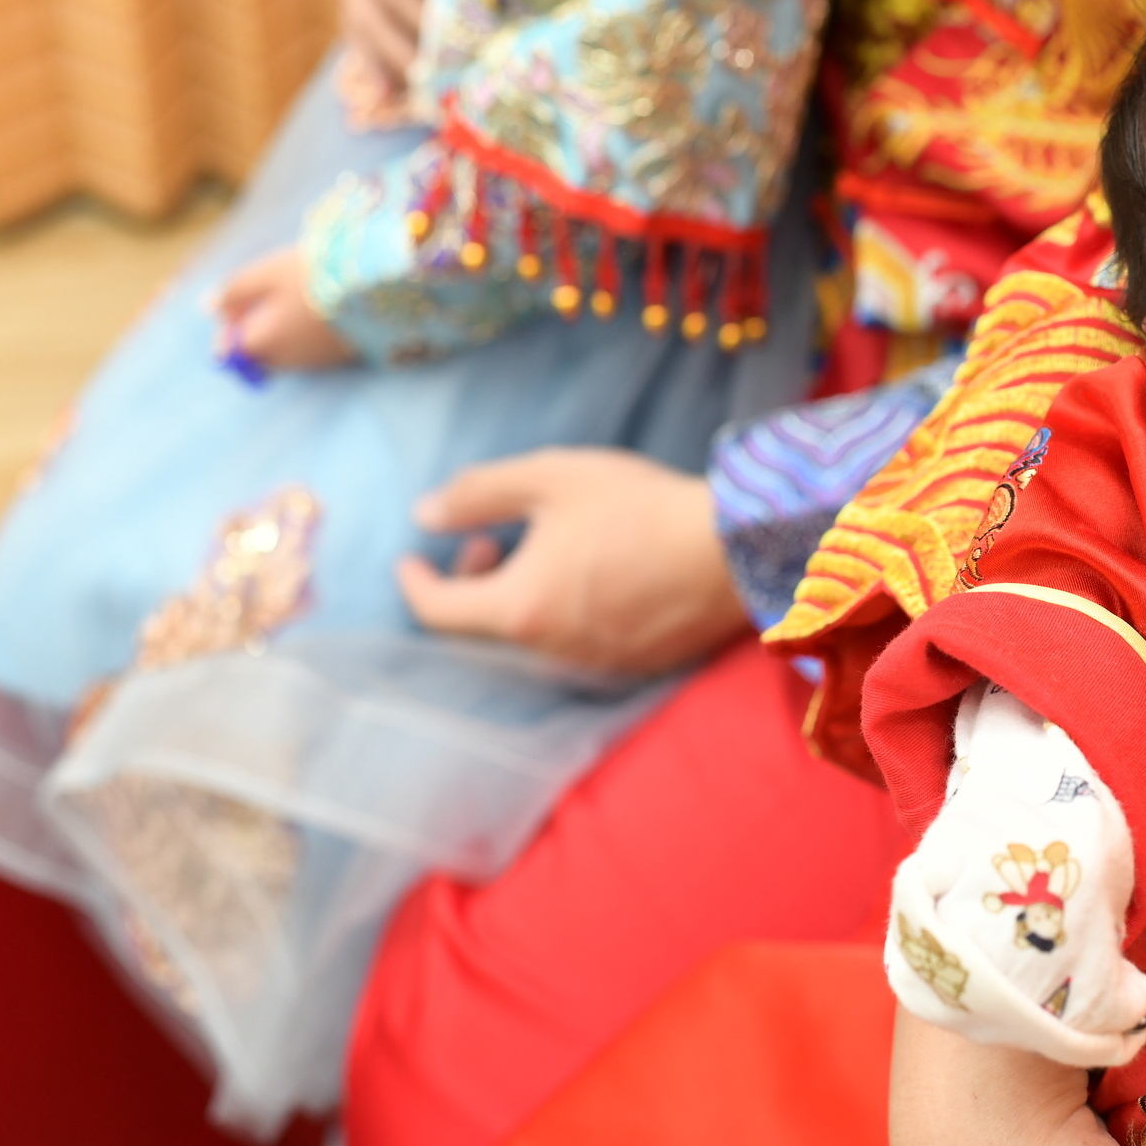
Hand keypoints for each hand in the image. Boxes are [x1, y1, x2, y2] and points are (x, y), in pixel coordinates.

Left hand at [214, 248, 358, 372]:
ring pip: (284, 354)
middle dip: (256, 331)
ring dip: (282, 333)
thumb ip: (234, 292)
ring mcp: (314, 362)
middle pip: (258, 353)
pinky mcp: (339, 359)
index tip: (235, 304)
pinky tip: (319, 312)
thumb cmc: (314, 277)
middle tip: (267, 298)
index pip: (230, 347)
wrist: (375, 289)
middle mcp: (285, 360)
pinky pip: (310, 353)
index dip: (228, 325)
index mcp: (261, 341)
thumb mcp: (266, 274)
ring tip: (297, 301)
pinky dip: (306, 337)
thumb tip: (207, 307)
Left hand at [397, 449, 749, 675]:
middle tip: (491, 543)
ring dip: (516, 601)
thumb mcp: (550, 478)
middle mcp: (548, 652)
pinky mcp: (633, 667)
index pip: (437, 613)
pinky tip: (590, 578)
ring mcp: (593, 666)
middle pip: (480, 633)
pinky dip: (559, 617)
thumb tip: (424, 515)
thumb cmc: (639, 506)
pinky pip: (572, 648)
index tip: (412, 559)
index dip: (415, 583)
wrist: (733, 548)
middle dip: (471, 586)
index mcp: (519, 609)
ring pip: (528, 642)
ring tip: (544, 554)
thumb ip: (477, 494)